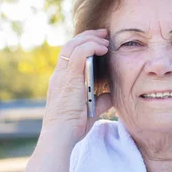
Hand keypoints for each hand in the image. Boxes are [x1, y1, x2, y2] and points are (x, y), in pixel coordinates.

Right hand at [41, 29, 110, 143]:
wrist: (61, 137)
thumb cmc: (74, 127)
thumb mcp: (91, 110)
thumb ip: (101, 100)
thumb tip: (112, 94)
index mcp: (62, 81)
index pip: (70, 54)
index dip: (84, 44)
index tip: (100, 42)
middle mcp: (59, 75)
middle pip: (70, 45)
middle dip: (88, 36)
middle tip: (104, 34)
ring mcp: (62, 76)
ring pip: (73, 45)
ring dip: (91, 39)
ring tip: (105, 41)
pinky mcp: (68, 78)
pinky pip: (78, 53)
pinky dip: (91, 46)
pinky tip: (103, 49)